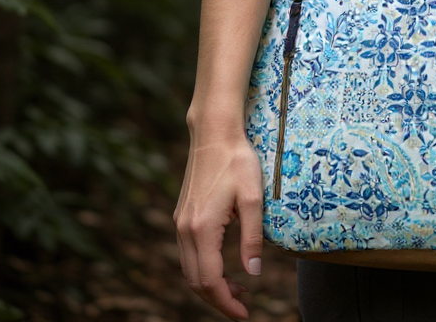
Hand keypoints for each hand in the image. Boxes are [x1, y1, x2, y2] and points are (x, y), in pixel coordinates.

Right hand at [174, 133, 263, 319]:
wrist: (214, 133)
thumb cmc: (237, 161)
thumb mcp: (253, 198)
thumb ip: (253, 238)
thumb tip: (255, 273)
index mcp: (202, 229)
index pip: (210, 281)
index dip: (227, 303)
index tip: (245, 313)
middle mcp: (185, 230)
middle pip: (196, 281)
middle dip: (219, 299)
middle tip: (245, 305)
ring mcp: (180, 223)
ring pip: (190, 270)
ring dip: (211, 285)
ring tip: (239, 287)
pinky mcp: (182, 216)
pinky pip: (189, 254)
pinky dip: (204, 269)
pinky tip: (224, 266)